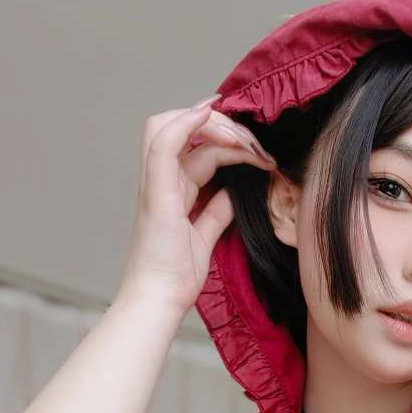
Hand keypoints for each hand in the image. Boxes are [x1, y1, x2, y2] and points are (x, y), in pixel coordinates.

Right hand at [117, 95, 278, 316]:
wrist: (159, 299)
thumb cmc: (176, 275)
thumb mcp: (205, 236)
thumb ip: (216, 212)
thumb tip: (232, 192)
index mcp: (171, 189)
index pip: (193, 144)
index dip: (221, 133)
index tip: (254, 142)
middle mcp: (160, 180)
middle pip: (181, 126)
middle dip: (221, 125)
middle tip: (255, 143)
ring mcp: (156, 184)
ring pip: (172, 126)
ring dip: (214, 125)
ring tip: (247, 143)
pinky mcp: (157, 193)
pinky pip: (165, 144)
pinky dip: (187, 123)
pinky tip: (210, 113)